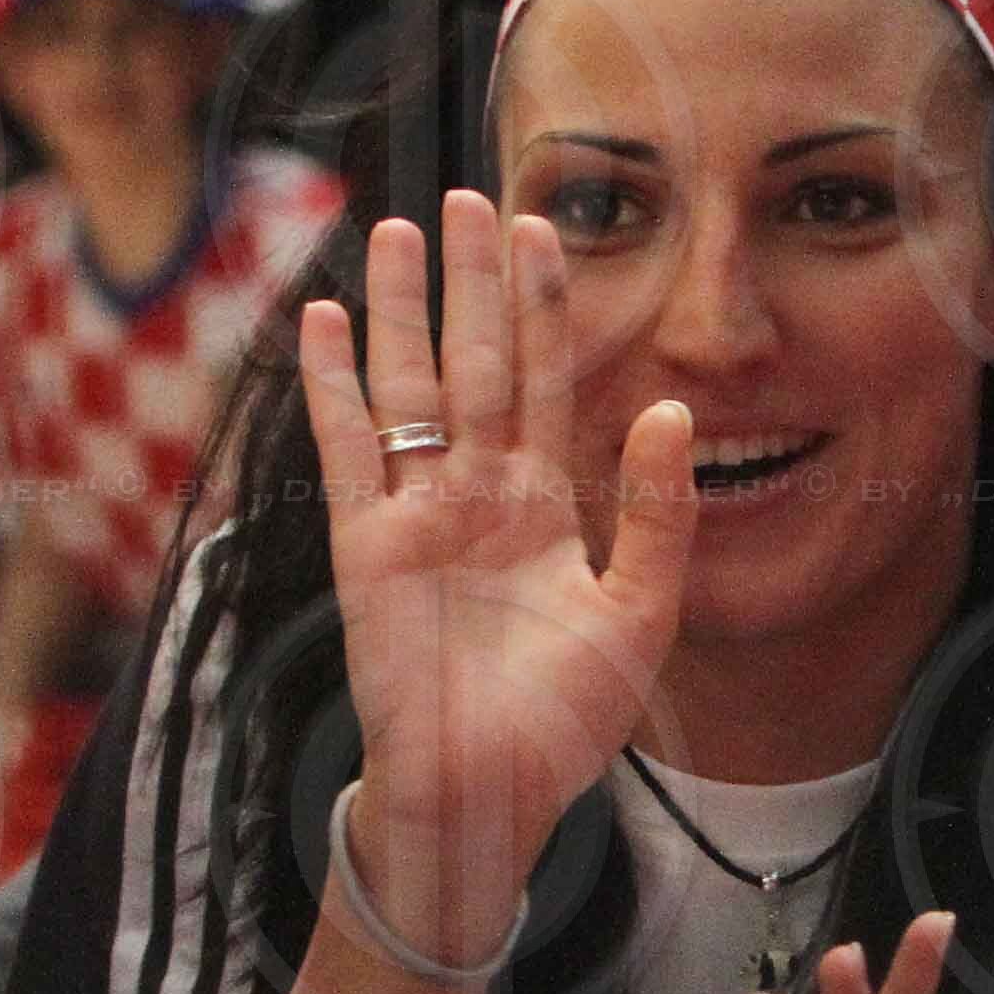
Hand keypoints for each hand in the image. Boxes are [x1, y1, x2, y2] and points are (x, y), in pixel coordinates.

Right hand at [300, 192, 696, 968]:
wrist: (489, 798)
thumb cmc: (563, 724)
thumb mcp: (641, 613)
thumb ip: (656, 513)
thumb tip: (669, 409)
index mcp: (544, 506)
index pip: (543, 380)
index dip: (542, 307)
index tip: (545, 227)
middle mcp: (478, 495)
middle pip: (474, 361)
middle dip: (473, 280)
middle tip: (469, 195)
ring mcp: (418, 514)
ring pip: (410, 385)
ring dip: (405, 308)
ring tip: (401, 226)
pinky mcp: (369, 547)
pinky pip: (349, 449)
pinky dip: (333, 383)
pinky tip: (324, 317)